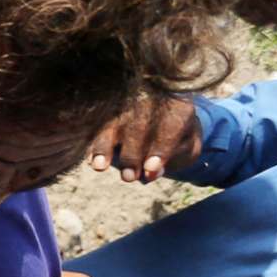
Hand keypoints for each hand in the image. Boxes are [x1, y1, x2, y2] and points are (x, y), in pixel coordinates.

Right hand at [87, 96, 202, 182]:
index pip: (170, 126)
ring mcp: (126, 103)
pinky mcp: (108, 111)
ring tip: (99, 167)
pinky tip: (91, 161)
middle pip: (138, 125)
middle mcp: (150, 99)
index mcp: (178, 105)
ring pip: (113, 124)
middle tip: (128, 177)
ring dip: (105, 148)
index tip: (150, 169)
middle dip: (131, 154)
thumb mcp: (186, 147)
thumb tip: (151, 174)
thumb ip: (174, 157)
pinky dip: (94, 145)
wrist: (167, 117)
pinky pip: (97, 127)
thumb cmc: (179, 135)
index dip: (160, 149)